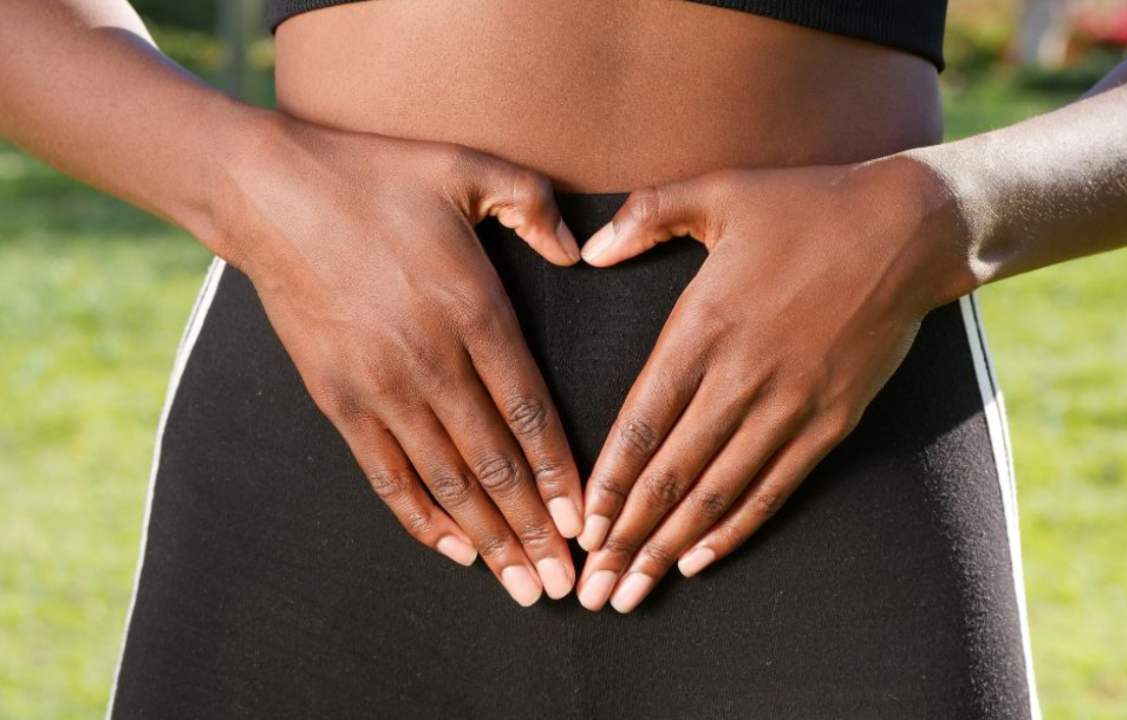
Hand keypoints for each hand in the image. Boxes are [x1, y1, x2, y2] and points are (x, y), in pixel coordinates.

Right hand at [213, 114, 585, 605]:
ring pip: (447, 482)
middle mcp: (430, 361)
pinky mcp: (336, 400)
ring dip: (488, 539)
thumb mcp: (469, 169)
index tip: (586, 522)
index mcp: (474, 311)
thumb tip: (579, 251)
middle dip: (535, 529)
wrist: (270, 193)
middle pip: (495, 464)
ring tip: (522, 585)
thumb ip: (534, 207)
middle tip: (567, 582)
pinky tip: (454, 551)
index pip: (530, 411)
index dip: (561, 473)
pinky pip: (387, 475)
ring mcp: (380, 388)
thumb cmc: (377, 176)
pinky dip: (421, 518)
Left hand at [570, 157, 969, 611]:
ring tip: (634, 591)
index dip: (609, 480)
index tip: (580, 528)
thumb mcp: (718, 191)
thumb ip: (645, 218)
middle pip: (672, 472)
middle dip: (627, 536)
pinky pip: (775, 486)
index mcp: (704, 324)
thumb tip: (589, 251)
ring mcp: (790, 404)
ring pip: (719, 491)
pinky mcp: (831, 420)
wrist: (907, 229)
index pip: (643, 420)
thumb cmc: (806, 206)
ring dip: (671, 545)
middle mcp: (742, 375)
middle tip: (593, 588)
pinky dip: (736, 527)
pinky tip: (701, 558)